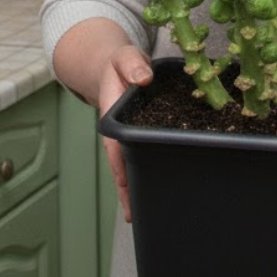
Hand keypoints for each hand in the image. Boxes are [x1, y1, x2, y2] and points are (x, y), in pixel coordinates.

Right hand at [99, 45, 153, 223]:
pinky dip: (152, 171)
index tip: (126, 191)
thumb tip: (143, 78)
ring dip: (139, 187)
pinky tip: (163, 187)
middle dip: (129, 191)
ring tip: (149, 215)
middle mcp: (120, 133)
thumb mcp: (124, 57)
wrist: (116, 65)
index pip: (116, 148)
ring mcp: (130, 137)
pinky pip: (145, 156)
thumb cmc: (120, 63)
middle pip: (122, 167)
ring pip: (134, 166)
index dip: (121, 170)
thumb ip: (132, 65)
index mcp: (113, 117)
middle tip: (137, 218)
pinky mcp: (142, 136)